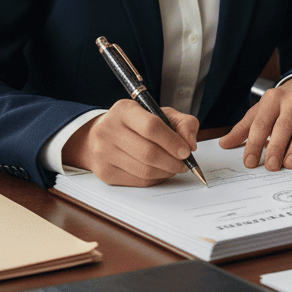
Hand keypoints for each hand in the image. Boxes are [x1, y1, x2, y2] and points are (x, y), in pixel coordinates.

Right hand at [62, 99, 199, 185]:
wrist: (100, 135)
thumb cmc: (136, 123)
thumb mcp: (160, 113)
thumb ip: (183, 123)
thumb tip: (190, 144)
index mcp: (124, 110)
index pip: (151, 127)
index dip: (172, 141)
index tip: (186, 151)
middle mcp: (109, 130)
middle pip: (148, 152)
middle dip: (173, 161)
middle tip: (185, 164)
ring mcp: (103, 153)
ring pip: (144, 170)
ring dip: (166, 172)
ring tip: (175, 167)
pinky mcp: (104, 173)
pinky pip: (138, 181)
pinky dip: (156, 179)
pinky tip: (161, 172)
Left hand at [218, 76, 291, 170]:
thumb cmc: (282, 102)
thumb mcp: (261, 110)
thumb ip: (244, 128)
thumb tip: (224, 144)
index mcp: (272, 99)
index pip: (261, 123)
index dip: (254, 144)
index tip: (249, 161)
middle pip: (283, 126)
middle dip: (276, 147)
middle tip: (270, 166)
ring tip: (288, 164)